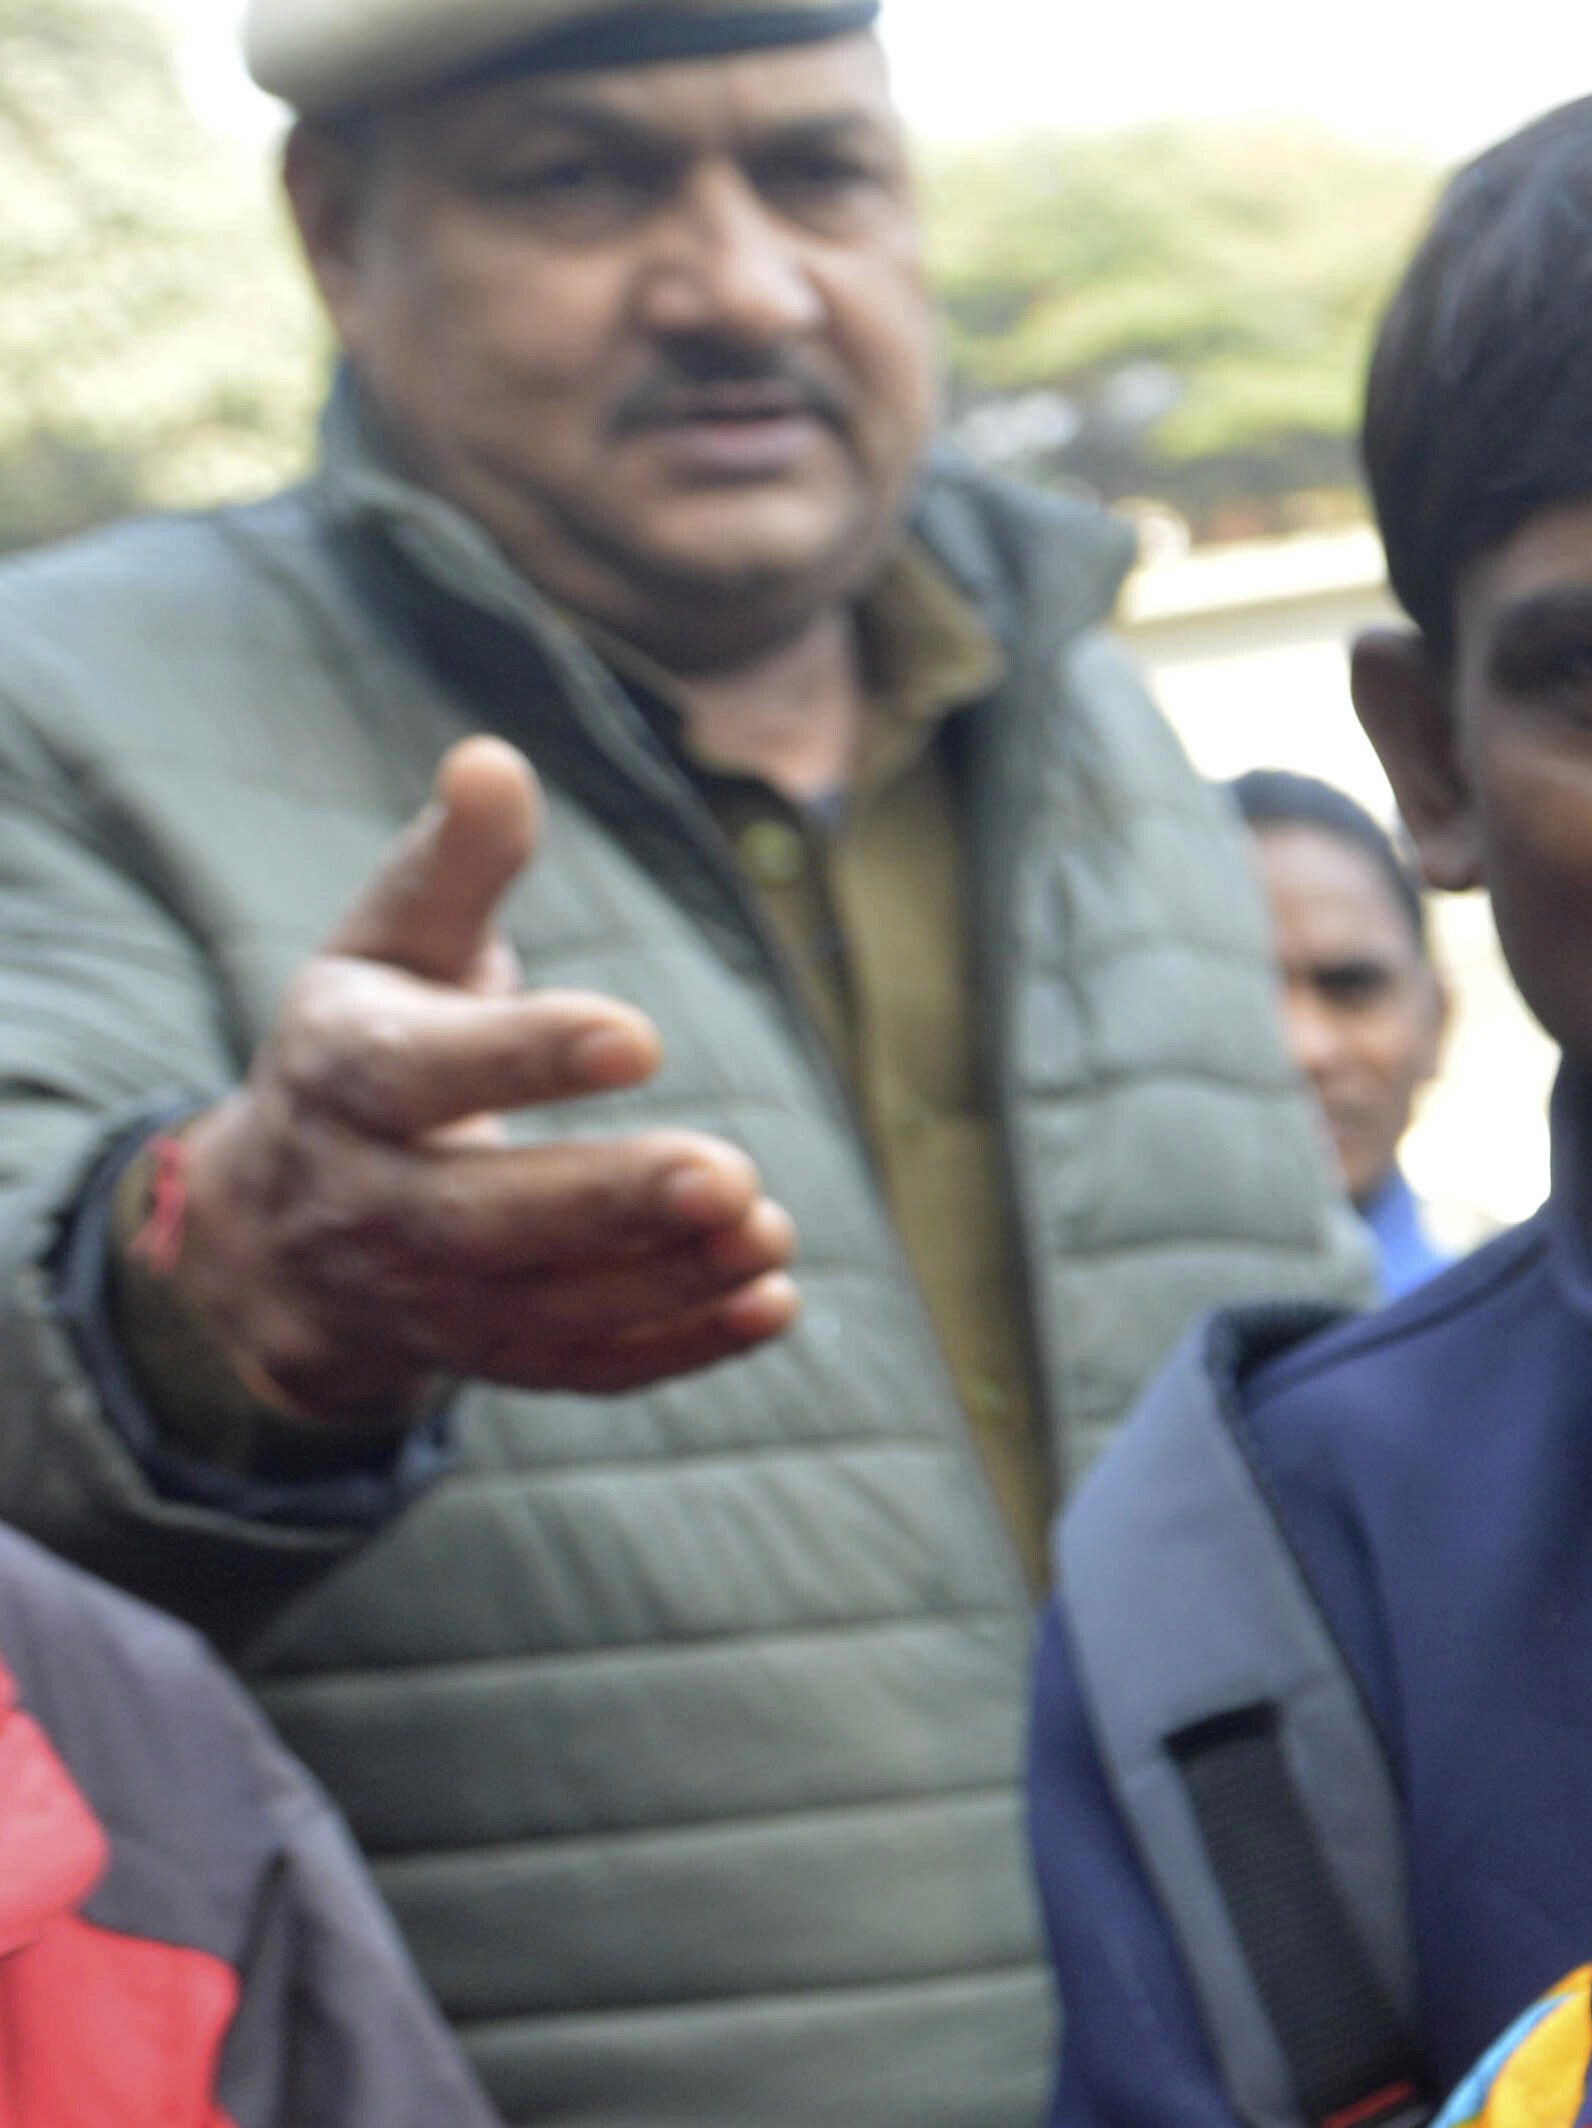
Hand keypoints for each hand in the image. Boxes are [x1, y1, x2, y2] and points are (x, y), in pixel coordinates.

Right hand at [148, 739, 801, 1427]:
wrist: (280, 1230)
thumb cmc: (369, 1048)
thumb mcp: (388, 951)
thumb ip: (453, 868)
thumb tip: (494, 760)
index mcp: (344, 1075)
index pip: (423, 1070)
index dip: (525, 1056)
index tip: (638, 1035)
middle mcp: (374, 1198)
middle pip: (486, 1215)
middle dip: (608, 1198)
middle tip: (728, 1173)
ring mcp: (431, 1293)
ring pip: (548, 1303)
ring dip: (666, 1278)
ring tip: (770, 1228)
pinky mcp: (492, 1354)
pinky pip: (585, 1368)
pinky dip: (681, 1347)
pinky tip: (775, 1302)